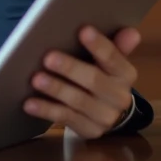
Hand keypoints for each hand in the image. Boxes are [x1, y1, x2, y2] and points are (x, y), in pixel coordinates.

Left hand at [23, 26, 140, 138]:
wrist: (109, 112)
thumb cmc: (103, 77)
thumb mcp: (110, 62)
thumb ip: (116, 46)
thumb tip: (131, 32)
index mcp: (125, 74)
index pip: (113, 58)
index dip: (99, 45)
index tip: (83, 30)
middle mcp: (119, 97)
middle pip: (94, 81)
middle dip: (70, 68)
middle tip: (48, 57)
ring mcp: (105, 117)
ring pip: (78, 101)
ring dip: (56, 89)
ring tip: (36, 79)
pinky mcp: (90, 130)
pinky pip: (66, 118)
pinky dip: (46, 110)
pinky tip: (30, 103)